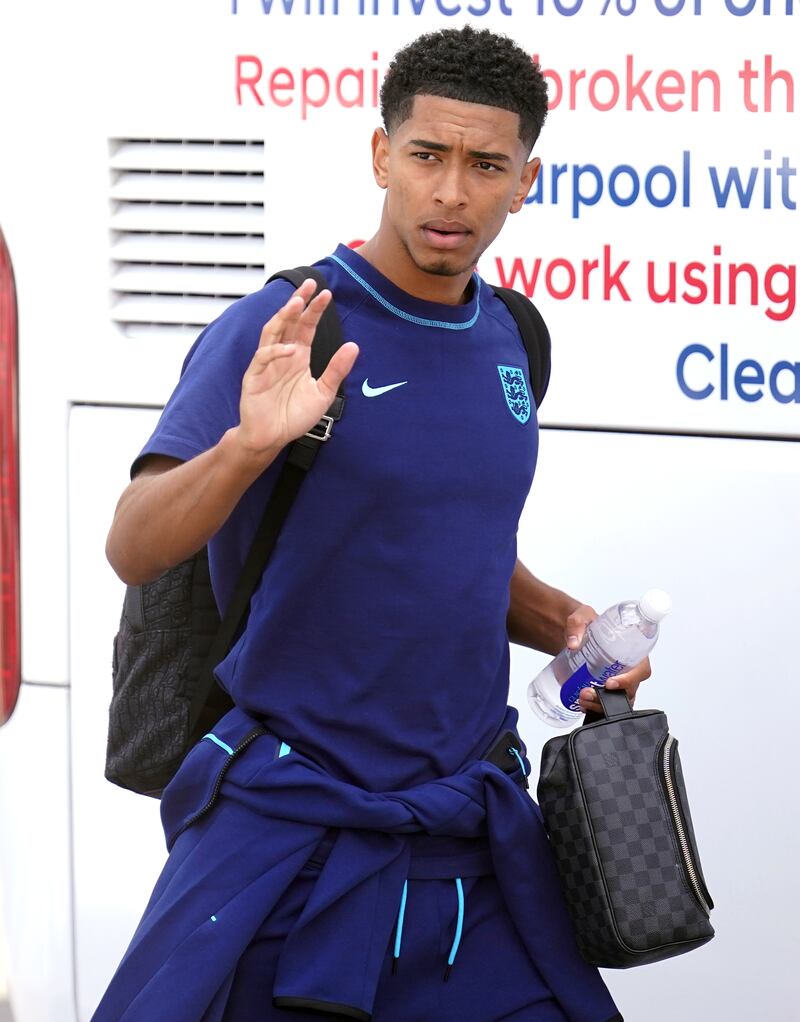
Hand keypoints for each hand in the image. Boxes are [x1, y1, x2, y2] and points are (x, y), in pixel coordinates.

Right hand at [235, 280, 358, 459]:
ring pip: (272, 333)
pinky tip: (291, 349)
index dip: (314, 310)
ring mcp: (266, 364)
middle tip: (309, 285)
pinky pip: (262, 358)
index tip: (326, 294)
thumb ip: (336, 370)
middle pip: (289, 322)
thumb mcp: (323, 392)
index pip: (306, 327)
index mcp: (298, 356)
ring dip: (283, 317)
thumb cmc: (294, 416)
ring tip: (295, 303)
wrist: (272, 437)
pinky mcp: (253, 377)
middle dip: (298, 303)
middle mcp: (282, 355)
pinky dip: (275, 352)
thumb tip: (354, 346)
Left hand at [564, 604, 651, 715]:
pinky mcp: (605, 688)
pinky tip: (581, 704)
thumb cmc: (587, 624)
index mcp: (631, 650)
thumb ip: (576, 624)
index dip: (629, 680)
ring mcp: (617, 680)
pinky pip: (606, 704)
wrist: (575, 633)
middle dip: (610, 697)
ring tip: (581, 699)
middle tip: (587, 693)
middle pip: (629, 691)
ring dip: (600, 705)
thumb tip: (573, 643)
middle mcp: (628, 668)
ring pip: (618, 701)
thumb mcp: (582, 616)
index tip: (609, 683)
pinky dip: (595, 708)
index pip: (641, 670)